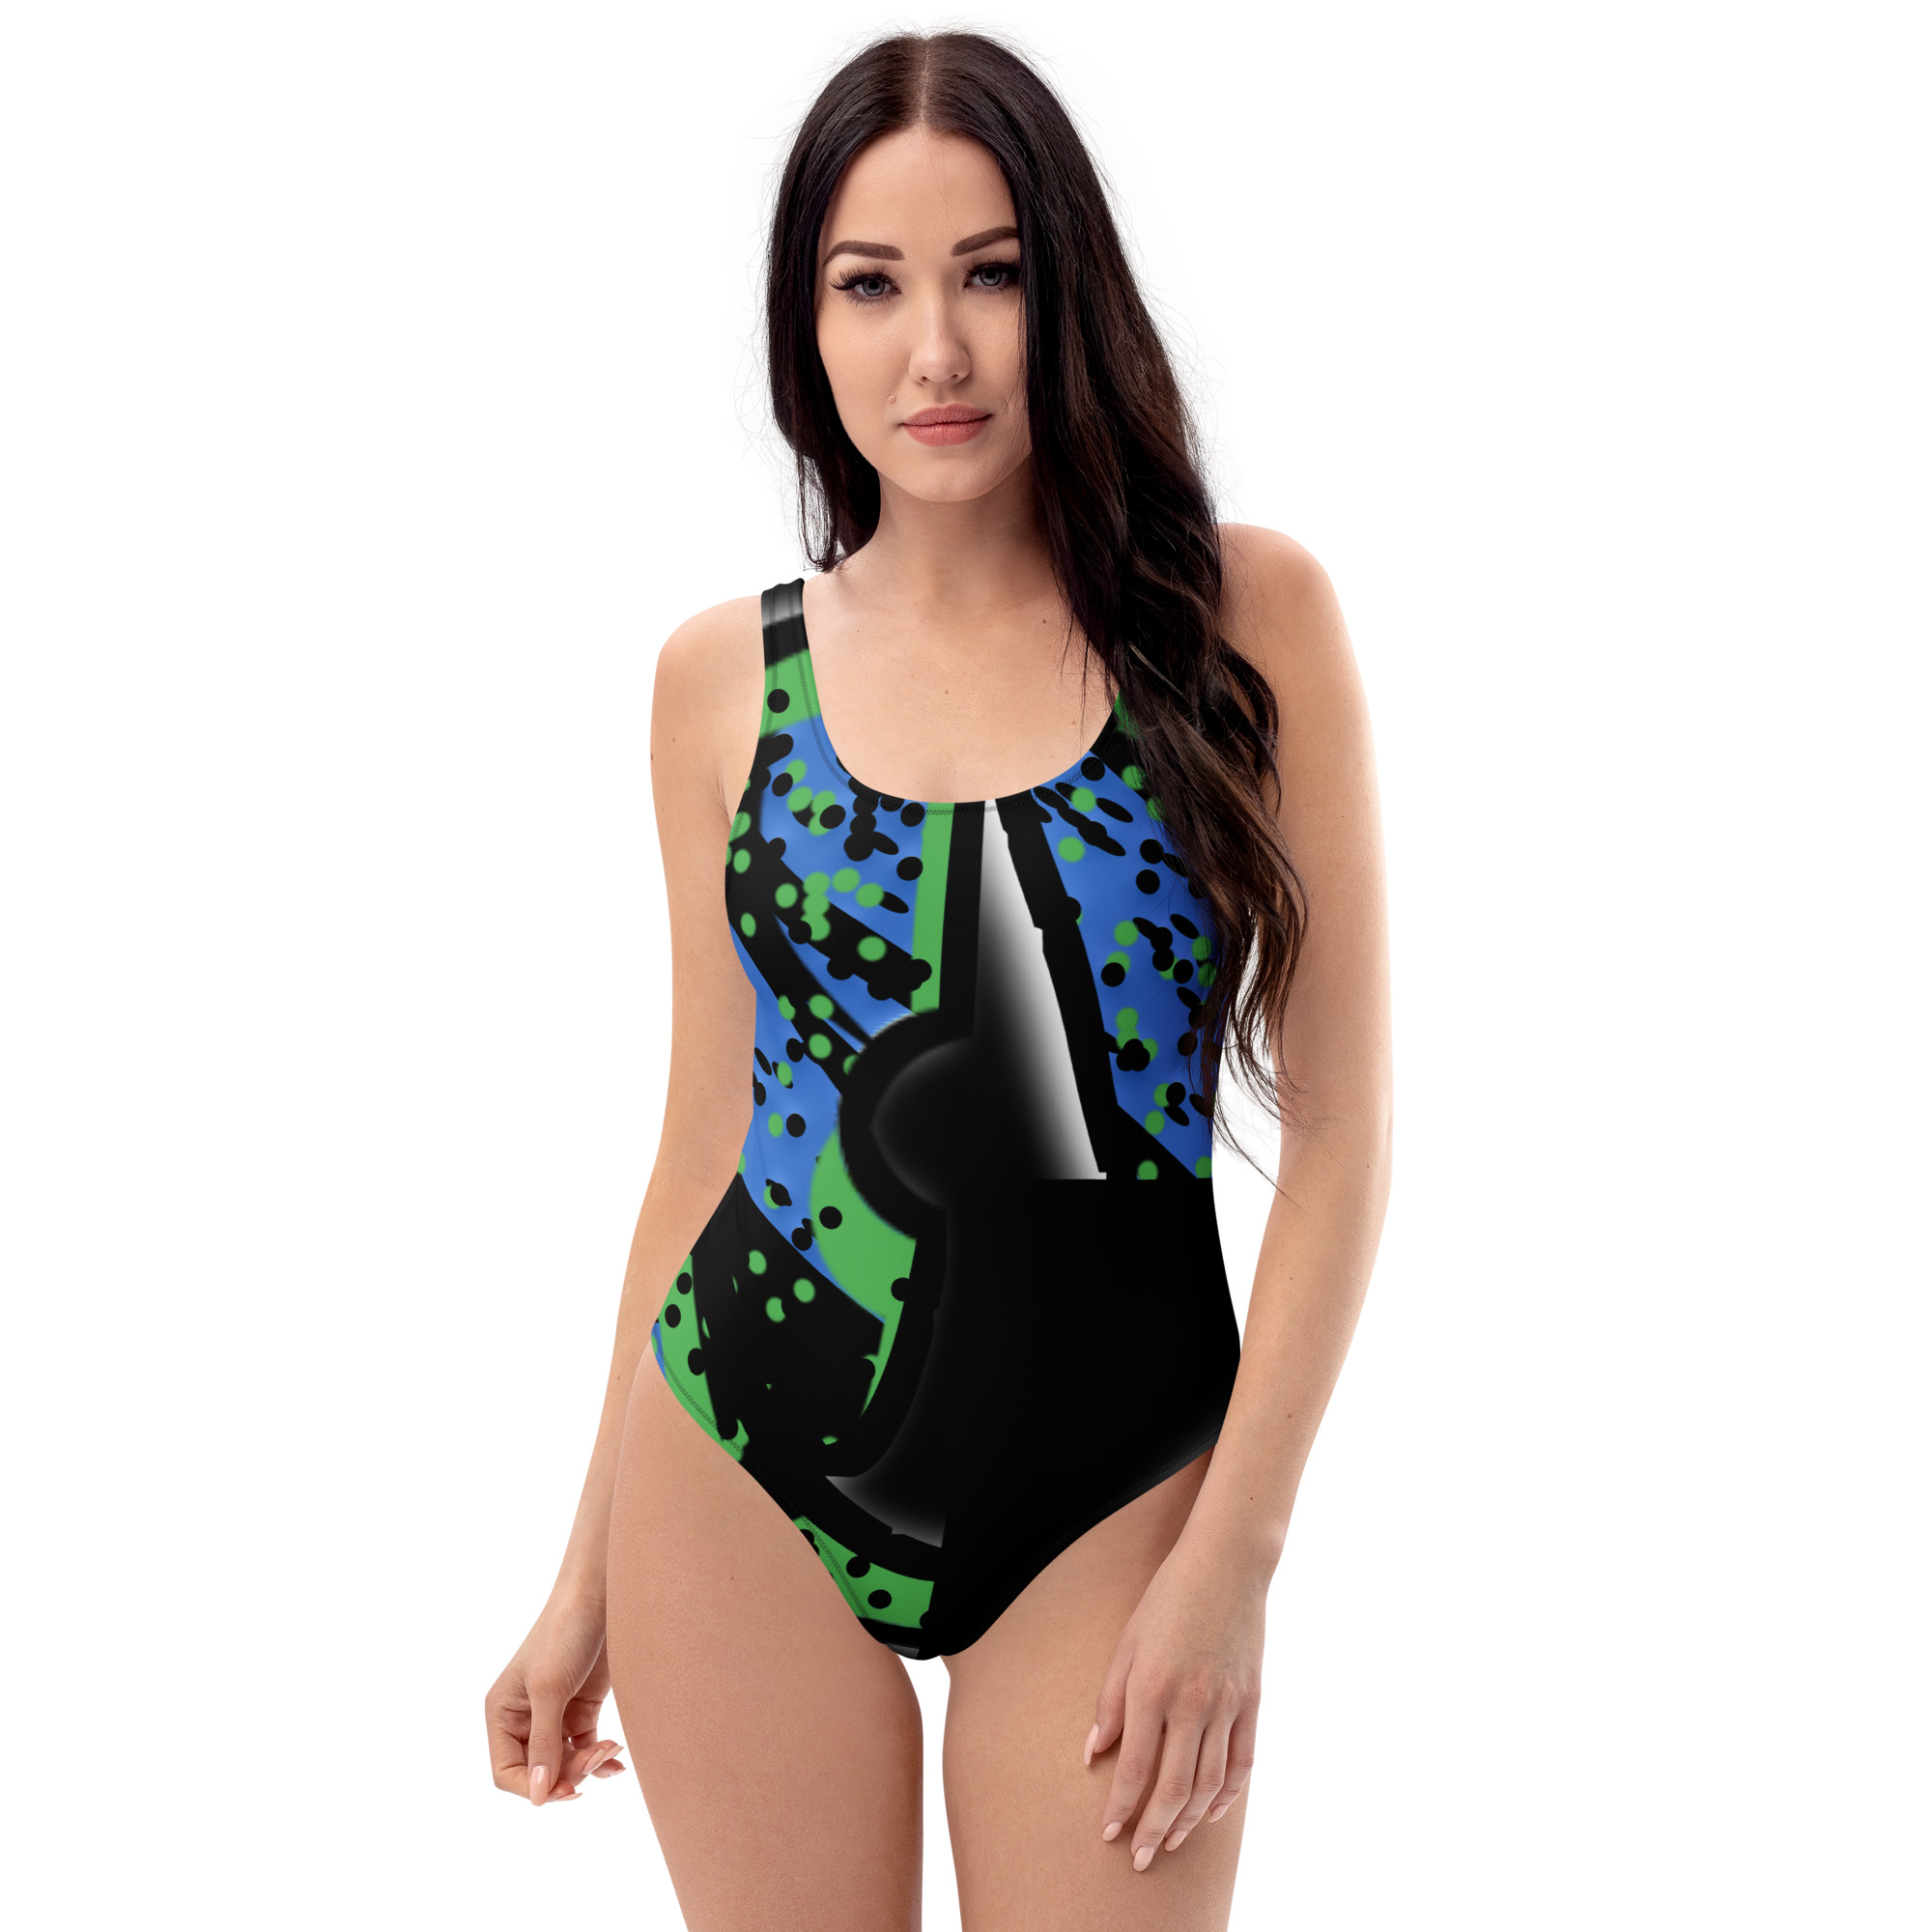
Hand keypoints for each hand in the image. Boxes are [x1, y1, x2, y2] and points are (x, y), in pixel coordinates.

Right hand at [485, 1595, 627, 1804]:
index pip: (506, 1772)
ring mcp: (554, 1716)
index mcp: (502, 1714)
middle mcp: (523, 1719)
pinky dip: (600, 1758)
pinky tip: (616, 1759)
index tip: (566, 1789)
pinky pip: (585, 1749)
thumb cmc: (564, 1634)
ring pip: (565, 1764)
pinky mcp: (581, 1710)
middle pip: (540, 1771)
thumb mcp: (550, 1689)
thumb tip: (538, 1797)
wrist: (600, 1597)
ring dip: (587, 1765)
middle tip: (595, 1758)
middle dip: (567, 1773)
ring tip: (611, 1749)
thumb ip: (544, 1744)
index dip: (533, 1787)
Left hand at [1084, 1534, 1264, 1868]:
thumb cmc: (1167, 1598)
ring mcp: (1227, 1704)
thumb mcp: (1126, 1641)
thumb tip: (1094, 1751)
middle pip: (1173, 1787)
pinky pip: (1242, 1762)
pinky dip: (1228, 1795)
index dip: (1120, 1808)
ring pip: (1209, 1784)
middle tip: (1141, 1859)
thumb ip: (1110, 1699)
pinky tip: (1210, 1813)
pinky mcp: (1253, 1702)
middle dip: (1153, 1830)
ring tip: (1170, 1842)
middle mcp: (1191, 1702)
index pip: (1133, 1767)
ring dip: (1188, 1821)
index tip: (1109, 1834)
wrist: (1227, 1565)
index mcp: (1151, 1686)